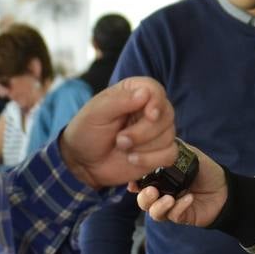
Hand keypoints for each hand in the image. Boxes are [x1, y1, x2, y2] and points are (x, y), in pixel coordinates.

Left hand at [60, 77, 175, 188]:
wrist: (83, 163)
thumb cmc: (87, 132)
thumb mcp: (95, 114)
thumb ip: (119, 101)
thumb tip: (145, 94)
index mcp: (134, 93)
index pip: (156, 90)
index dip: (156, 102)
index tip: (150, 115)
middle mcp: (150, 110)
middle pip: (166, 116)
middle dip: (144, 132)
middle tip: (120, 140)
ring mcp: (157, 132)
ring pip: (169, 136)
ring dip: (144, 147)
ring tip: (122, 149)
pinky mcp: (160, 152)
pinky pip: (170, 154)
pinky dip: (152, 160)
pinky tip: (134, 160)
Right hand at [136, 145, 226, 226]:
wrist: (226, 188)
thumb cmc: (206, 171)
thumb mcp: (189, 155)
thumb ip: (173, 148)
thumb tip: (156, 139)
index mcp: (160, 179)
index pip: (141, 182)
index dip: (134, 182)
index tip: (134, 180)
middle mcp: (162, 194)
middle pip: (143, 200)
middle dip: (144, 197)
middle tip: (151, 191)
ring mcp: (171, 207)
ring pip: (154, 212)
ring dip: (158, 206)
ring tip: (168, 198)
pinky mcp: (181, 216)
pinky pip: (174, 215)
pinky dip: (179, 207)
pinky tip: (189, 198)